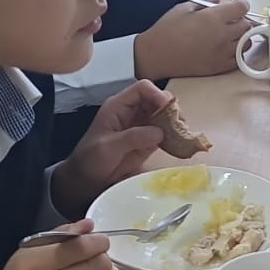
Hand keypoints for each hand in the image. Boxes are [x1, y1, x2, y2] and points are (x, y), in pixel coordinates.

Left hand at [53, 81, 170, 216]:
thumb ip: (132, 137)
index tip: (169, 110)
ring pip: (165, 115)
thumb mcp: (108, 147)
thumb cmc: (90, 160)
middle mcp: (132, 112)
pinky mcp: (148, 141)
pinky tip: (180, 143)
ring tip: (183, 134)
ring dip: (176, 123)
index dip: (158, 95)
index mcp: (118, 107)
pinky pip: (165, 132)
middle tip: (181, 125)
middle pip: (157, 100)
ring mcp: (141, 126)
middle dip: (171, 109)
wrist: (86, 180)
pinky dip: (175, 136)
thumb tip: (159, 132)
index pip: (142, 89)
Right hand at [133, 0, 253, 79]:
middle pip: (247, 25)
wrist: (156, 56)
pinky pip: (239, 59)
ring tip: (230, 36)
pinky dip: (237, 53)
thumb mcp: (183, 8)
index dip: (241, 5)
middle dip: (242, 21)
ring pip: (246, 43)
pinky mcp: (219, 67)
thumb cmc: (166, 30)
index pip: (242, 8)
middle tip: (231, 21)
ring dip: (242, 38)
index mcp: (213, 17)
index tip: (237, 7)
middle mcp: (221, 35)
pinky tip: (227, 49)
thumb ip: (204, 2)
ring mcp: (222, 53)